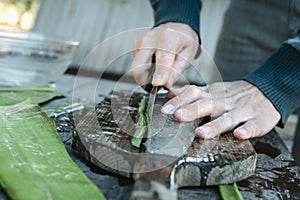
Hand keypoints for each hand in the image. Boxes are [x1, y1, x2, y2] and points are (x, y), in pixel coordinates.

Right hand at [131, 22, 198, 88]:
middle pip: (139, 66)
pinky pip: (137, 65)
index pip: (162, 57)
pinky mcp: (135, 47)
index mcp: (168, 37)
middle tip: (156, 88)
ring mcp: (140, 42)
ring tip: (158, 75)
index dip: (159, 73)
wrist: (176, 28)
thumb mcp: (187, 56)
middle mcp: (150, 38)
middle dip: (145, 81)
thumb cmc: (183, 41)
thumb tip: (165, 85)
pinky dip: (144, 71)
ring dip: (145, 77)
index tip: (157, 84)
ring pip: (136, 68)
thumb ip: (175, 72)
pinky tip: (154, 67)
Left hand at [161, 81, 280, 138]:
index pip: (193, 93)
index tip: (165, 109)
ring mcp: (242, 111)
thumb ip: (192, 94)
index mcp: (212, 94)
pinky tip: (239, 135)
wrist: (267, 91)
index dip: (179, 100)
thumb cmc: (234, 95)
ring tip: (202, 132)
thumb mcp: (212, 90)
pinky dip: (247, 130)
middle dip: (192, 110)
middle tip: (178, 116)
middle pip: (207, 104)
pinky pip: (253, 125)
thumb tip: (169, 93)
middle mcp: (224, 102)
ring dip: (214, 125)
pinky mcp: (258, 120)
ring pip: (227, 118)